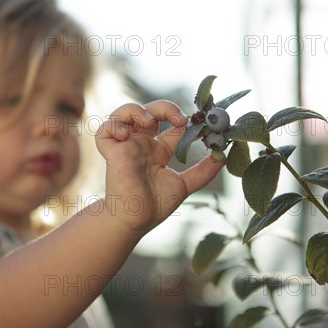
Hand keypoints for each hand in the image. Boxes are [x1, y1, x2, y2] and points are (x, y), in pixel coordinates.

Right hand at [95, 100, 224, 232]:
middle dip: (164, 107)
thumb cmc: (155, 206)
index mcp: (158, 151)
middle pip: (149, 111)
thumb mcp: (184, 185)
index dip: (183, 119)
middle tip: (178, 118)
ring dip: (136, 110)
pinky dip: (114, 126)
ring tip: (149, 121)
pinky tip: (127, 136)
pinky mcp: (112, 153)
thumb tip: (223, 157)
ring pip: (122, 113)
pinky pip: (104, 131)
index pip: (170, 124)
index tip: (199, 125)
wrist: (135, 220)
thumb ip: (203, 171)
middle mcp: (141, 145)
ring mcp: (126, 147)